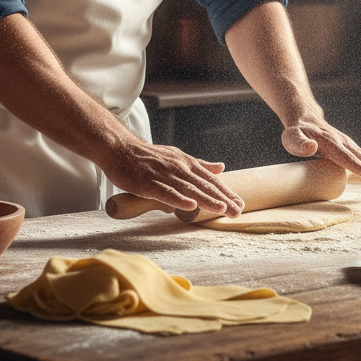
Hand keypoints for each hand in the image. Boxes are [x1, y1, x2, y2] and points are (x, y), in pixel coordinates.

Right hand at [105, 138, 244, 216]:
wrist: (120, 149)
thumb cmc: (149, 157)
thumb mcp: (177, 157)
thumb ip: (199, 164)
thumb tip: (221, 167)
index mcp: (186, 163)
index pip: (210, 180)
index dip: (225, 192)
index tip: (239, 204)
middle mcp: (178, 167)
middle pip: (203, 185)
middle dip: (222, 199)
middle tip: (237, 211)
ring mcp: (163, 174)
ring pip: (188, 189)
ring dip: (206, 199)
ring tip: (221, 209)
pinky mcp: (148, 183)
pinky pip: (165, 192)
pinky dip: (178, 199)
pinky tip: (190, 206)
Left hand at [281, 117, 360, 181]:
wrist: (305, 117)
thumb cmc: (296, 131)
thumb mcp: (291, 137)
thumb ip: (299, 144)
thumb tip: (312, 147)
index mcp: (330, 143)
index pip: (347, 157)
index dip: (360, 167)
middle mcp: (343, 142)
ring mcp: (349, 144)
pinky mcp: (351, 147)